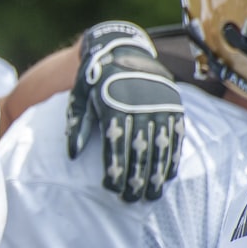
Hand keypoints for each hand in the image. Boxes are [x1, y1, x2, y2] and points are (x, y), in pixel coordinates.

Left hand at [65, 20, 183, 201]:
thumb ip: (76, 125)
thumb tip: (71, 155)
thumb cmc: (93, 79)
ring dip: (156, 173)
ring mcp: (159, 104)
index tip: (111, 189)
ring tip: (151, 195)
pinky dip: (172, 157)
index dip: (114, 168)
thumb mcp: (78, 97)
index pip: (115, 143)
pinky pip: (175, 136)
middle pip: (139, 149)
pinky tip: (168, 176)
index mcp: (112, 104)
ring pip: (160, 146)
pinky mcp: (173, 105)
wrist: (121, 48)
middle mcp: (138, 104)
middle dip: (135, 177)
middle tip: (131, 199)